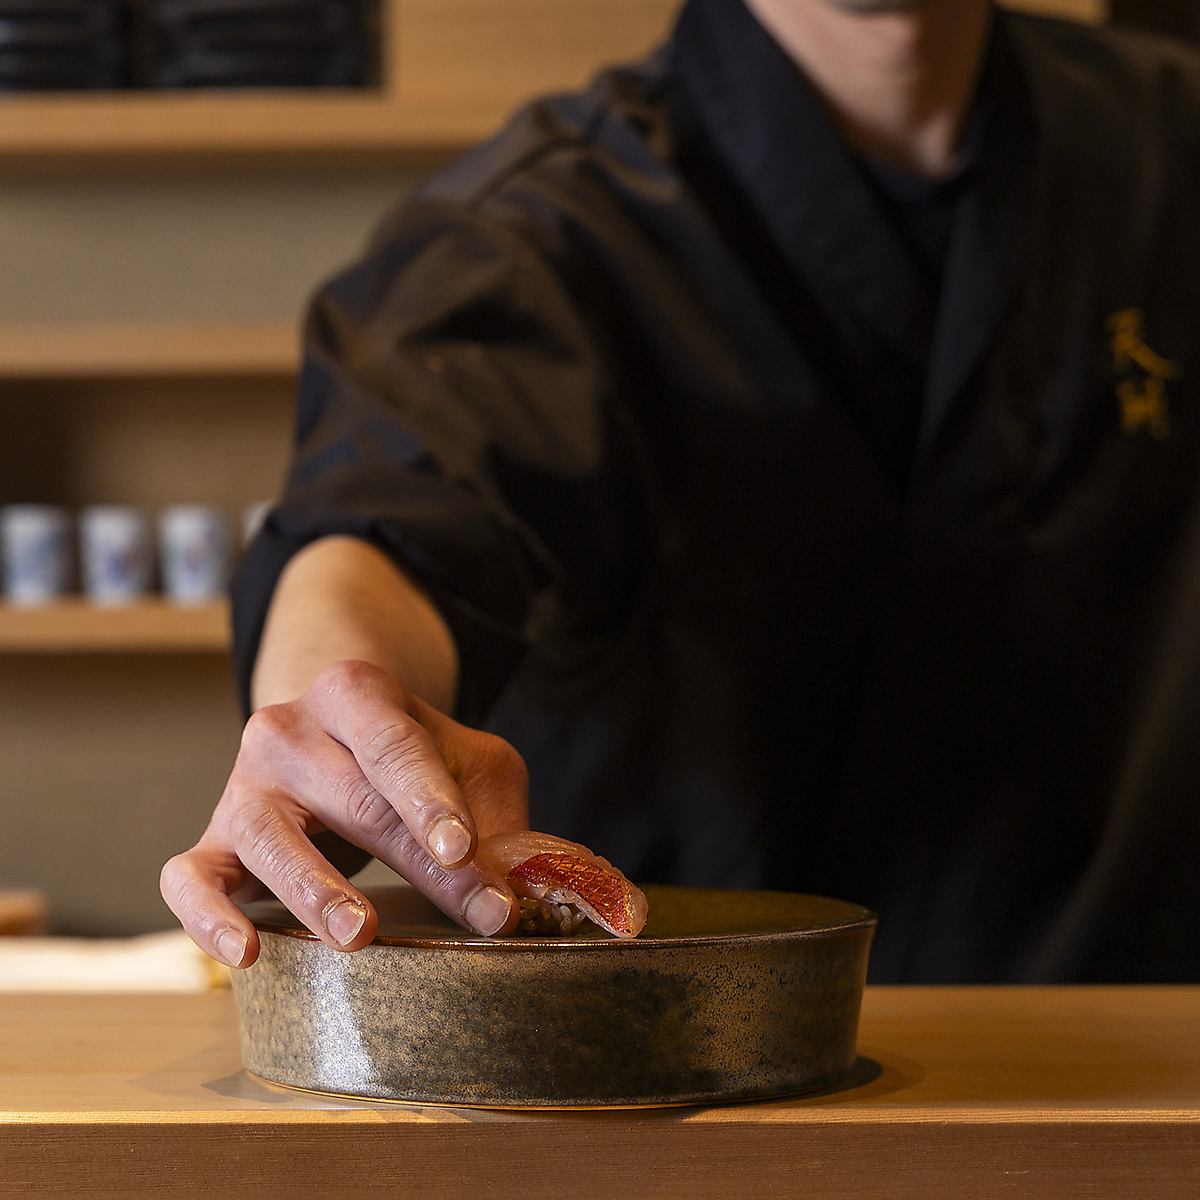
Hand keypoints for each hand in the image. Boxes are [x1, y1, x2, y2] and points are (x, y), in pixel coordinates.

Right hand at [160, 659, 526, 966]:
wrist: (332, 736)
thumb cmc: (412, 758)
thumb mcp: (466, 762)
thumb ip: (494, 813)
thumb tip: (523, 890)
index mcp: (356, 693)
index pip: (396, 746)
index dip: (431, 799)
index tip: (464, 849)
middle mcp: (288, 730)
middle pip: (354, 799)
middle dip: (419, 863)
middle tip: (475, 915)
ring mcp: (243, 785)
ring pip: (270, 837)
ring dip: (315, 889)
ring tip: (361, 934)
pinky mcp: (213, 839)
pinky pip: (188, 879)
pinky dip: (208, 917)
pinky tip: (249, 952)